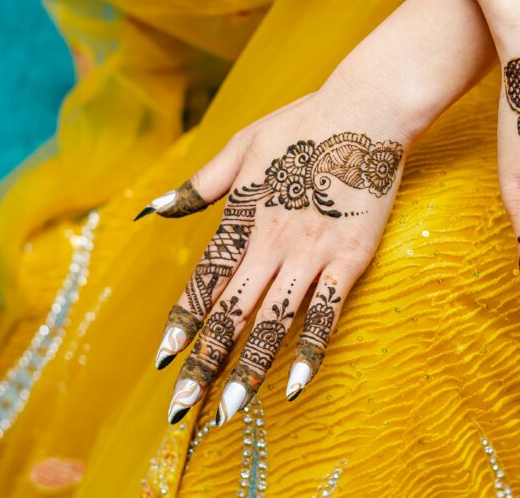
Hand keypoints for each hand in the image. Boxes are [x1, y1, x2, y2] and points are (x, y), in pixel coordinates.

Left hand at [138, 90, 407, 425]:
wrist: (365, 110)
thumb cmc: (303, 122)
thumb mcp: (243, 145)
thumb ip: (201, 185)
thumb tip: (154, 209)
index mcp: (243, 217)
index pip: (205, 281)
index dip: (183, 322)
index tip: (164, 358)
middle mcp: (270, 243)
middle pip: (230, 312)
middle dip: (204, 362)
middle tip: (182, 407)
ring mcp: (310, 253)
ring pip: (272, 321)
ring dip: (248, 367)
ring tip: (229, 409)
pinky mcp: (349, 257)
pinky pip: (326, 312)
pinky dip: (310, 350)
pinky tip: (298, 384)